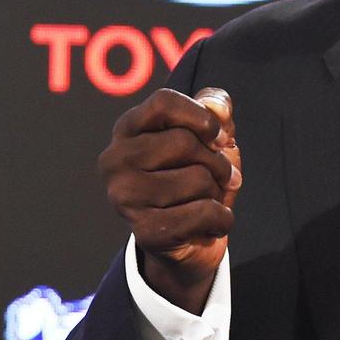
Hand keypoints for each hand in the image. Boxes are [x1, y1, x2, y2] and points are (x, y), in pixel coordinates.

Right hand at [98, 87, 241, 312]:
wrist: (188, 237)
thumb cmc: (195, 174)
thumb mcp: (210, 135)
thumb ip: (216, 109)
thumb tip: (218, 107)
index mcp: (128, 128)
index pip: (164, 103)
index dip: (202, 118)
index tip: (220, 138)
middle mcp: (116, 160)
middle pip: (184, 142)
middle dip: (218, 161)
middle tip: (221, 176)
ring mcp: (124, 197)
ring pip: (197, 179)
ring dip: (218, 191)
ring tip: (206, 199)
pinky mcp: (143, 231)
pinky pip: (203, 213)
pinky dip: (223, 218)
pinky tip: (213, 223)